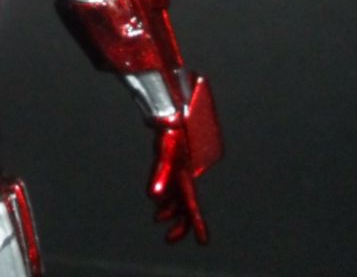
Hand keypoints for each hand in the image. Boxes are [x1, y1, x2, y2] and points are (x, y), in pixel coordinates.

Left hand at [148, 121, 208, 243]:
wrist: (171, 114)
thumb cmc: (170, 135)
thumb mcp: (165, 156)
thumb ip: (160, 176)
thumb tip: (153, 196)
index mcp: (186, 177)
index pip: (192, 206)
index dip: (198, 225)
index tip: (203, 242)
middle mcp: (185, 176)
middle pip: (186, 206)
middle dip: (180, 224)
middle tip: (169, 239)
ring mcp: (180, 171)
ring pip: (177, 197)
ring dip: (169, 209)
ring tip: (158, 218)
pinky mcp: (173, 164)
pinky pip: (172, 186)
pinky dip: (167, 196)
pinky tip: (159, 202)